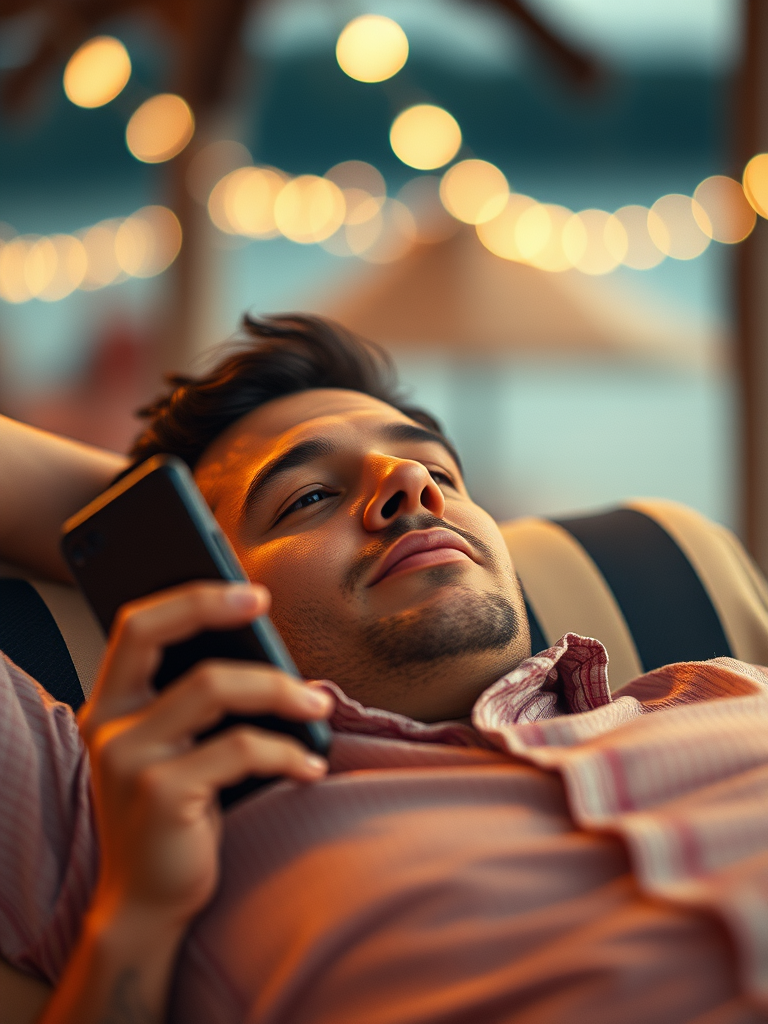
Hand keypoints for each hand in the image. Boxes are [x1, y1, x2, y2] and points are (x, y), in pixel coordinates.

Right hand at [78, 581, 331, 933]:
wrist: (148, 900)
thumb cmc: (175, 811)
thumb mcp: (174, 747)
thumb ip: (193, 701)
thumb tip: (261, 645)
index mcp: (111, 703)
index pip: (136, 624)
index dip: (191, 596)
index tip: (250, 593)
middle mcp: (109, 723)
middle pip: (155, 635)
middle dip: (211, 605)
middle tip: (265, 606)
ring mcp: (129, 758)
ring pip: (212, 686)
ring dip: (278, 689)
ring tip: (317, 705)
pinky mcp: (160, 794)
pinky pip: (241, 749)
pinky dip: (288, 752)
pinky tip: (311, 767)